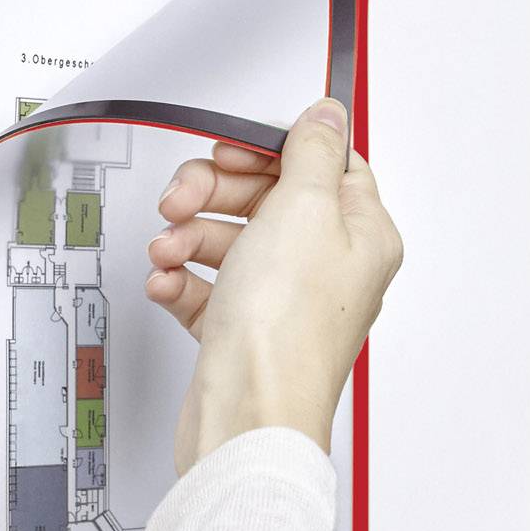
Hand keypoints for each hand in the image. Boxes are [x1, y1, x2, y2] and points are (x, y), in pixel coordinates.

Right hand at [146, 99, 402, 471]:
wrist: (247, 416)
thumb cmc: (284, 329)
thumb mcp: (305, 208)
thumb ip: (314, 152)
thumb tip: (328, 114)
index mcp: (361, 236)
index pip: (325, 166)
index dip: (271, 152)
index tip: (230, 152)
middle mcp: (329, 268)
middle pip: (268, 200)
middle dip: (214, 194)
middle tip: (181, 200)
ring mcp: (285, 302)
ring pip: (232, 243)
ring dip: (190, 236)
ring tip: (168, 249)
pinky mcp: (244, 333)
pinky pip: (209, 289)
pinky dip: (183, 280)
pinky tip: (169, 283)